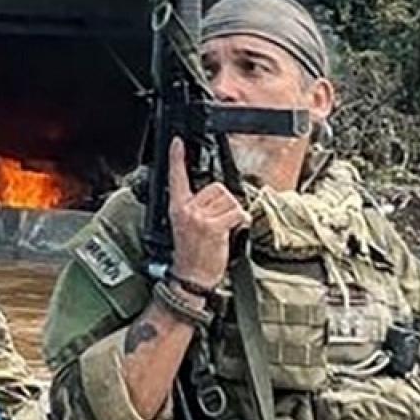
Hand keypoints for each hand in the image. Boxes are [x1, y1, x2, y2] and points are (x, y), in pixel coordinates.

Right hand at [165, 139, 249, 290]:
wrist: (190, 278)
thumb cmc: (191, 254)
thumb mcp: (185, 226)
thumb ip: (195, 208)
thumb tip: (215, 197)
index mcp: (177, 207)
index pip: (177, 177)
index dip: (177, 158)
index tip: (177, 142)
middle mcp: (187, 209)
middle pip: (217, 188)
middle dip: (224, 203)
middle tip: (217, 222)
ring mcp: (200, 218)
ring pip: (230, 200)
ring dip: (233, 213)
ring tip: (223, 229)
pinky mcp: (214, 227)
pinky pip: (237, 213)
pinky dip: (242, 221)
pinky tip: (233, 231)